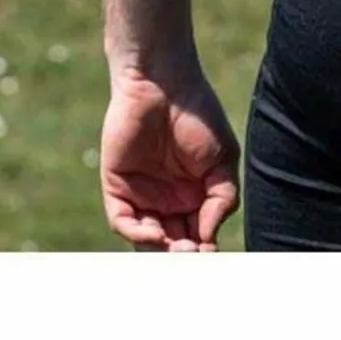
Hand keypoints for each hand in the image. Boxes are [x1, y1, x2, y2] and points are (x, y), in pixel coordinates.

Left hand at [100, 65, 240, 251]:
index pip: (197, 235)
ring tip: (179, 249)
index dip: (203, 249)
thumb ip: (222, 199)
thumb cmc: (199, 116)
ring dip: (161, 250)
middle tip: (193, 256)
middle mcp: (167, 200)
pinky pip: (123, 220)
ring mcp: (141, 194)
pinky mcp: (117, 186)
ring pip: (147, 239)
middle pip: (172, 243)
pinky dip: (137, 232)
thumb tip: (209, 238)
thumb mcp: (223, 159)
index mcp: (194, 196)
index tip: (211, 255)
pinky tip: (155, 233)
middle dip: (182, 254)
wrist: (165, 83)